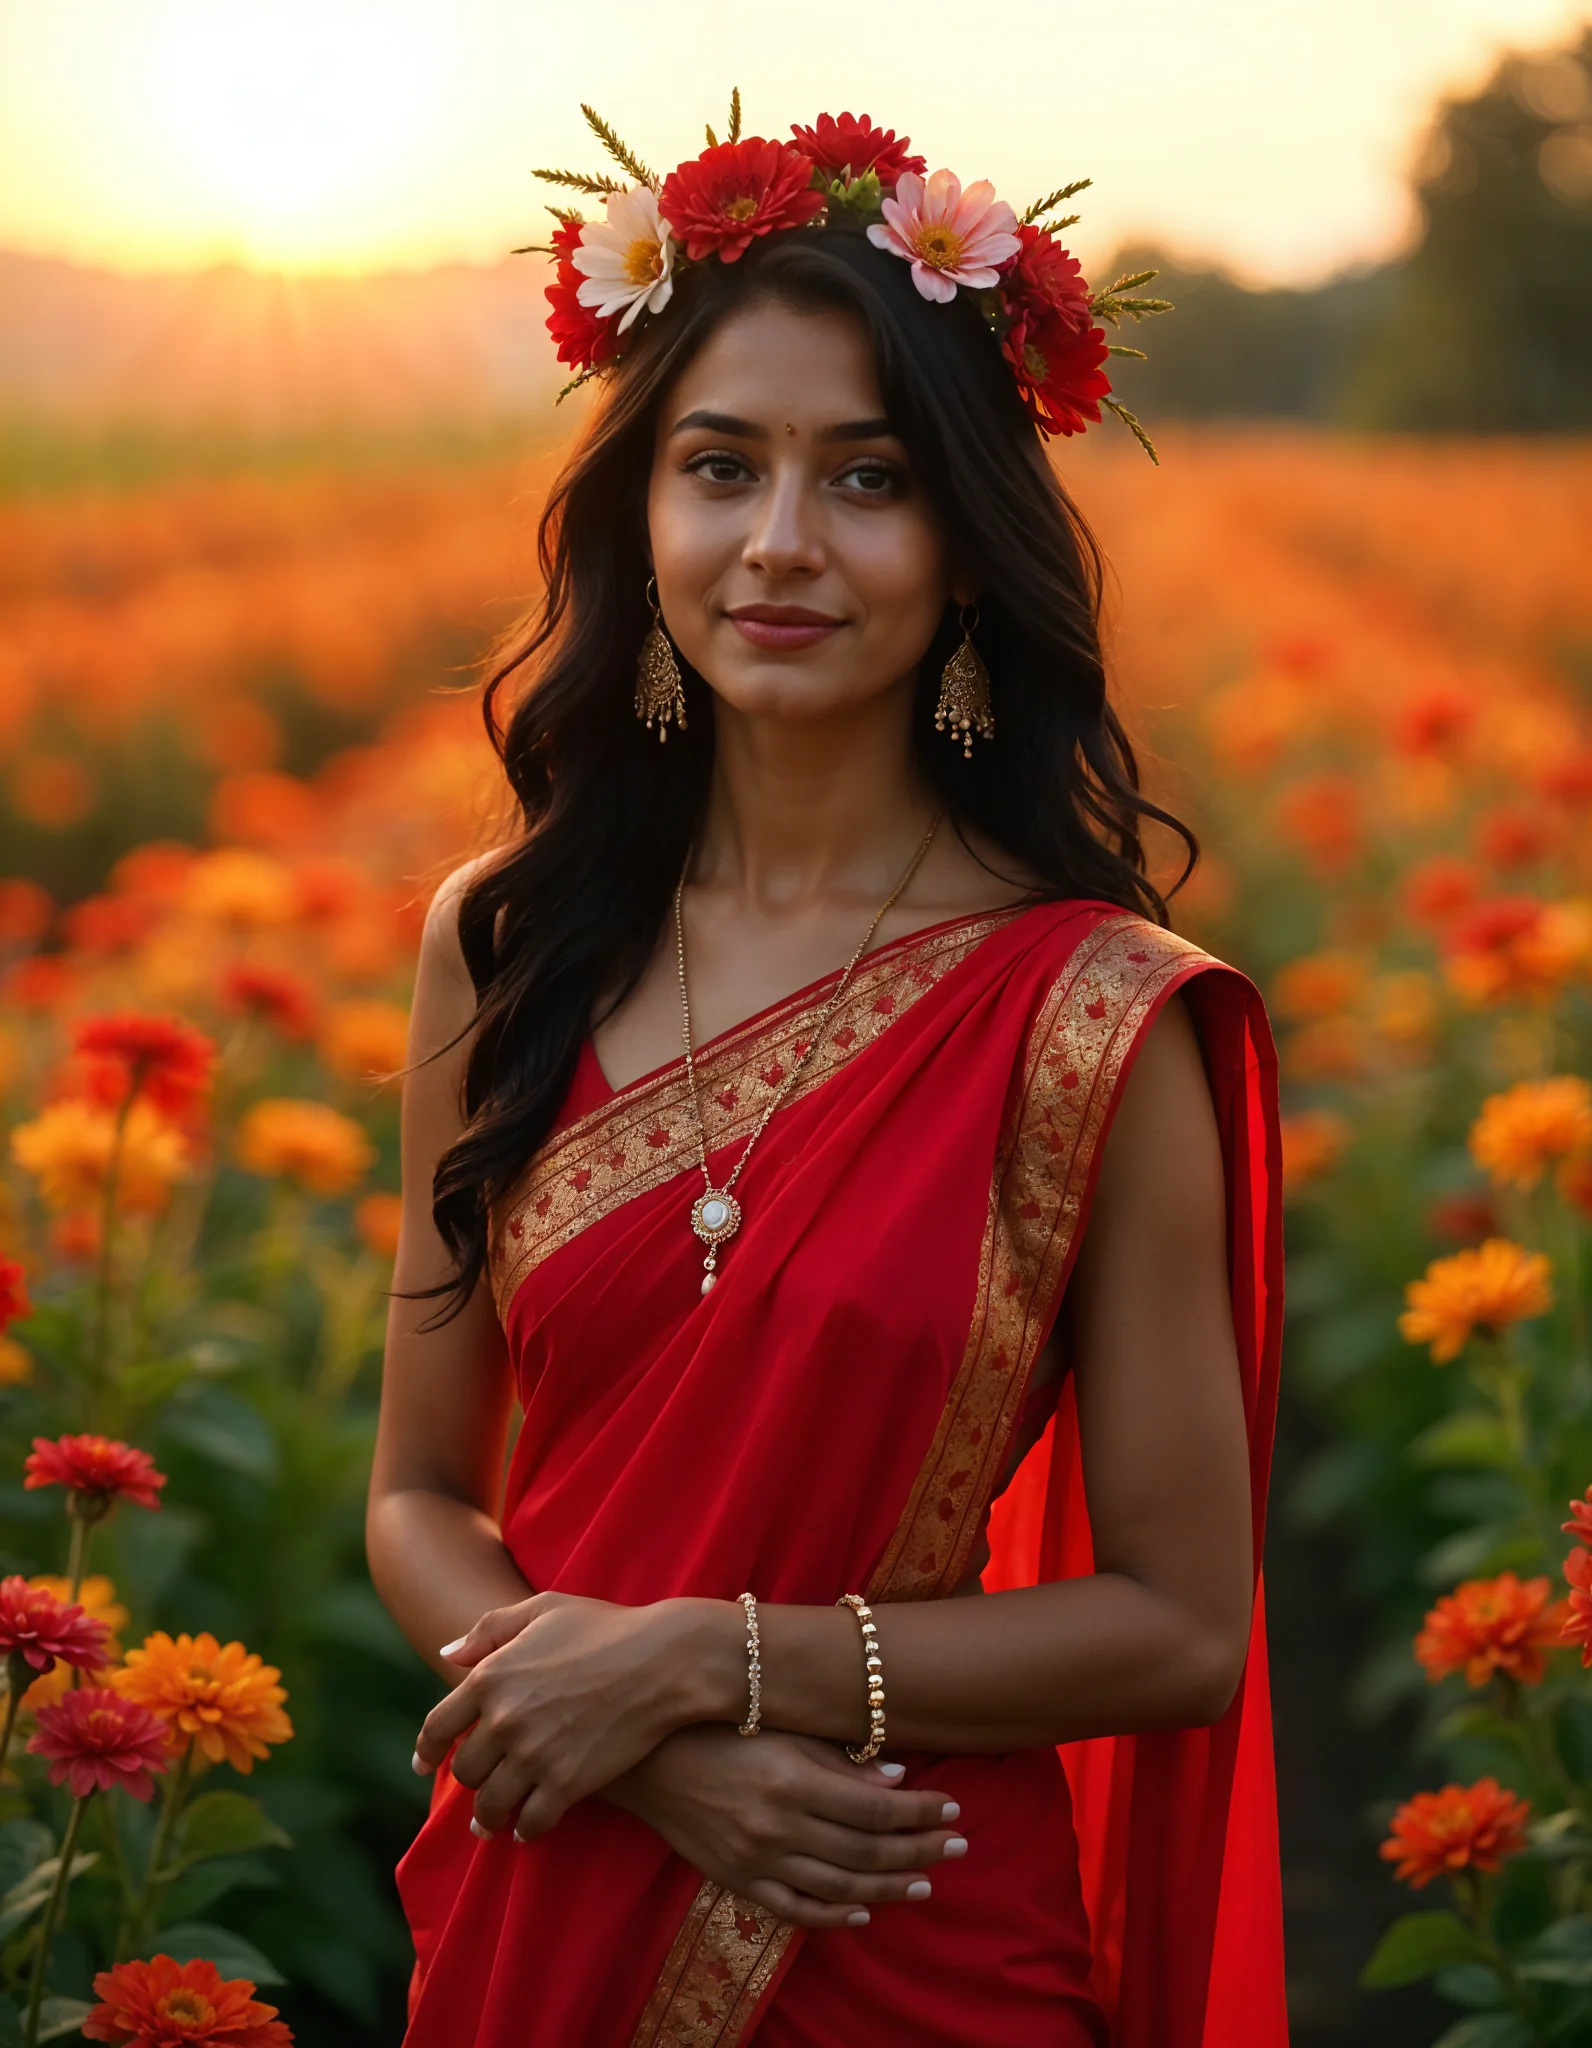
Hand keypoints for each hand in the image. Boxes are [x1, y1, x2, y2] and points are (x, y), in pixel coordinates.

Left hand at [413, 1590, 711, 1838]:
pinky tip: (527, 1828)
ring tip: (492, 1821)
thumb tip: (447, 1654)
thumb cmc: (606, 1627)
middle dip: (467, 1781)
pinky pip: (531, 1821)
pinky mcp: (568, 1783)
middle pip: (464, 1771)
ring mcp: (535, 1754)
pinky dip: (525, 1829)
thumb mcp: (544, 1609)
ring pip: (491, 1804)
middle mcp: (504, 1719)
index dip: (425, 1751)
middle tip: (476, 1787)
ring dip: (489, 1816)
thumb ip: (490, 1630)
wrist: (664, 1660)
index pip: (437, 1727)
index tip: (423, 1765)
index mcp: (491, 1676)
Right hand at [605, 1725, 967, 1929]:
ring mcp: (758, 1860)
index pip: (876, 1807)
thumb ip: (839, 1758)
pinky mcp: (739, 1881)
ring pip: (840, 1885)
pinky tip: (864, 1912)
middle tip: (958, 1846)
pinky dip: (834, 1914)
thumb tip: (898, 1778)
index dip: (920, 1812)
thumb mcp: (783, 1730)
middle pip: (866, 1849)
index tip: (953, 1810)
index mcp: (793, 1781)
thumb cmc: (724, 1730)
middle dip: (919, 1850)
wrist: (653, 1762)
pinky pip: (795, 1909)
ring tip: (925, 1882)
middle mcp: (779, 1827)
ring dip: (889, 1887)